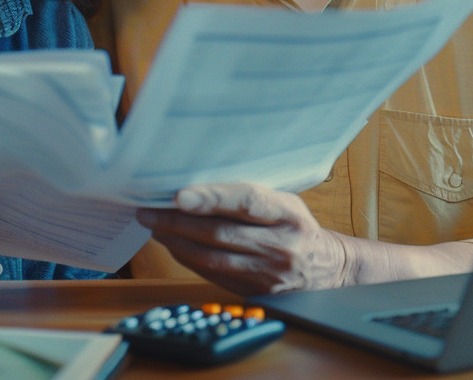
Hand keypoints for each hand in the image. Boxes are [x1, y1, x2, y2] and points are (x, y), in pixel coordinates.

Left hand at [136, 182, 350, 295]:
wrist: (324, 268)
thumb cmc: (297, 225)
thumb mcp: (286, 200)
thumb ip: (249, 193)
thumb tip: (198, 181)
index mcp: (289, 215)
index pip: (248, 203)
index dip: (212, 198)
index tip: (179, 195)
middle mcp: (279, 246)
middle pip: (220, 234)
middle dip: (178, 221)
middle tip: (148, 209)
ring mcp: (266, 273)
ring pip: (211, 258)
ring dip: (175, 241)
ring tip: (153, 225)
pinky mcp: (253, 292)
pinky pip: (211, 274)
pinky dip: (187, 257)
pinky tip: (172, 243)